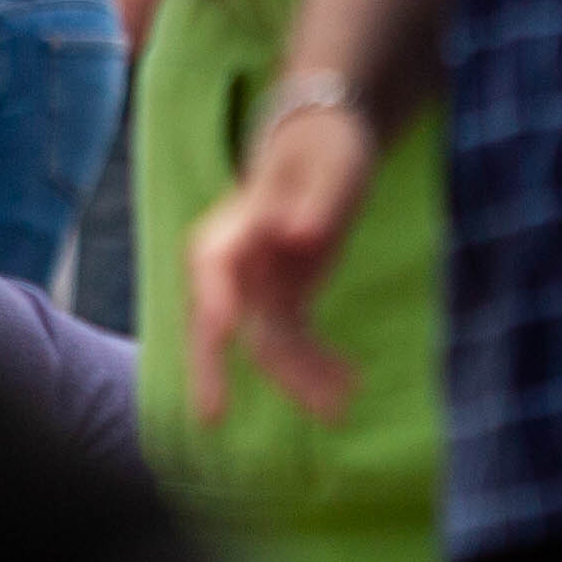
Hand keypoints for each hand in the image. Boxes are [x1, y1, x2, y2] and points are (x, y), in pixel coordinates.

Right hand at [184, 100, 379, 420]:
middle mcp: (235, 264)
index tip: (219, 331)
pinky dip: (317, 364)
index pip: (212, 267)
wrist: (324, 145)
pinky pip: (293, 341)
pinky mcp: (282, 298)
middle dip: (215, 370)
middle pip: (217, 321)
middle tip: (212, 416)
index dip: (212, 300)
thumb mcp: (331, 167)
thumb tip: (300, 237)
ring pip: (263, 343)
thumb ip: (316, 202)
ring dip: (297, 377)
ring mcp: (256, 285)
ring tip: (340, 408)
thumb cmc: (325, 149)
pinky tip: (350, 384)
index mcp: (235, 226)